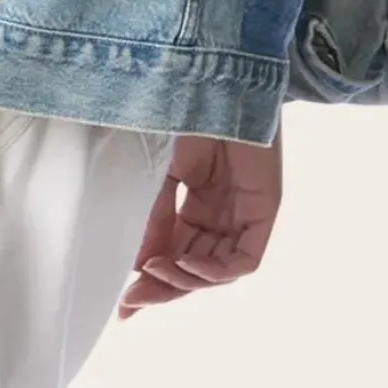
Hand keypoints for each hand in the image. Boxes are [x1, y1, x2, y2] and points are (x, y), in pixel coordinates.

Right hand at [117, 128, 283, 318]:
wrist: (218, 83)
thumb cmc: (190, 117)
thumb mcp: (163, 174)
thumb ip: (156, 220)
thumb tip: (137, 266)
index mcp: (195, 205)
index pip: (175, 254)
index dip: (151, 280)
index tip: (123, 304)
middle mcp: (221, 216)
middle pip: (195, 269)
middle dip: (164, 288)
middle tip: (134, 300)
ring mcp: (243, 216)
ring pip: (218, 271)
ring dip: (185, 280)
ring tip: (157, 272)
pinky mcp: (264, 213)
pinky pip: (244, 260)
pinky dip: (215, 271)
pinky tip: (188, 265)